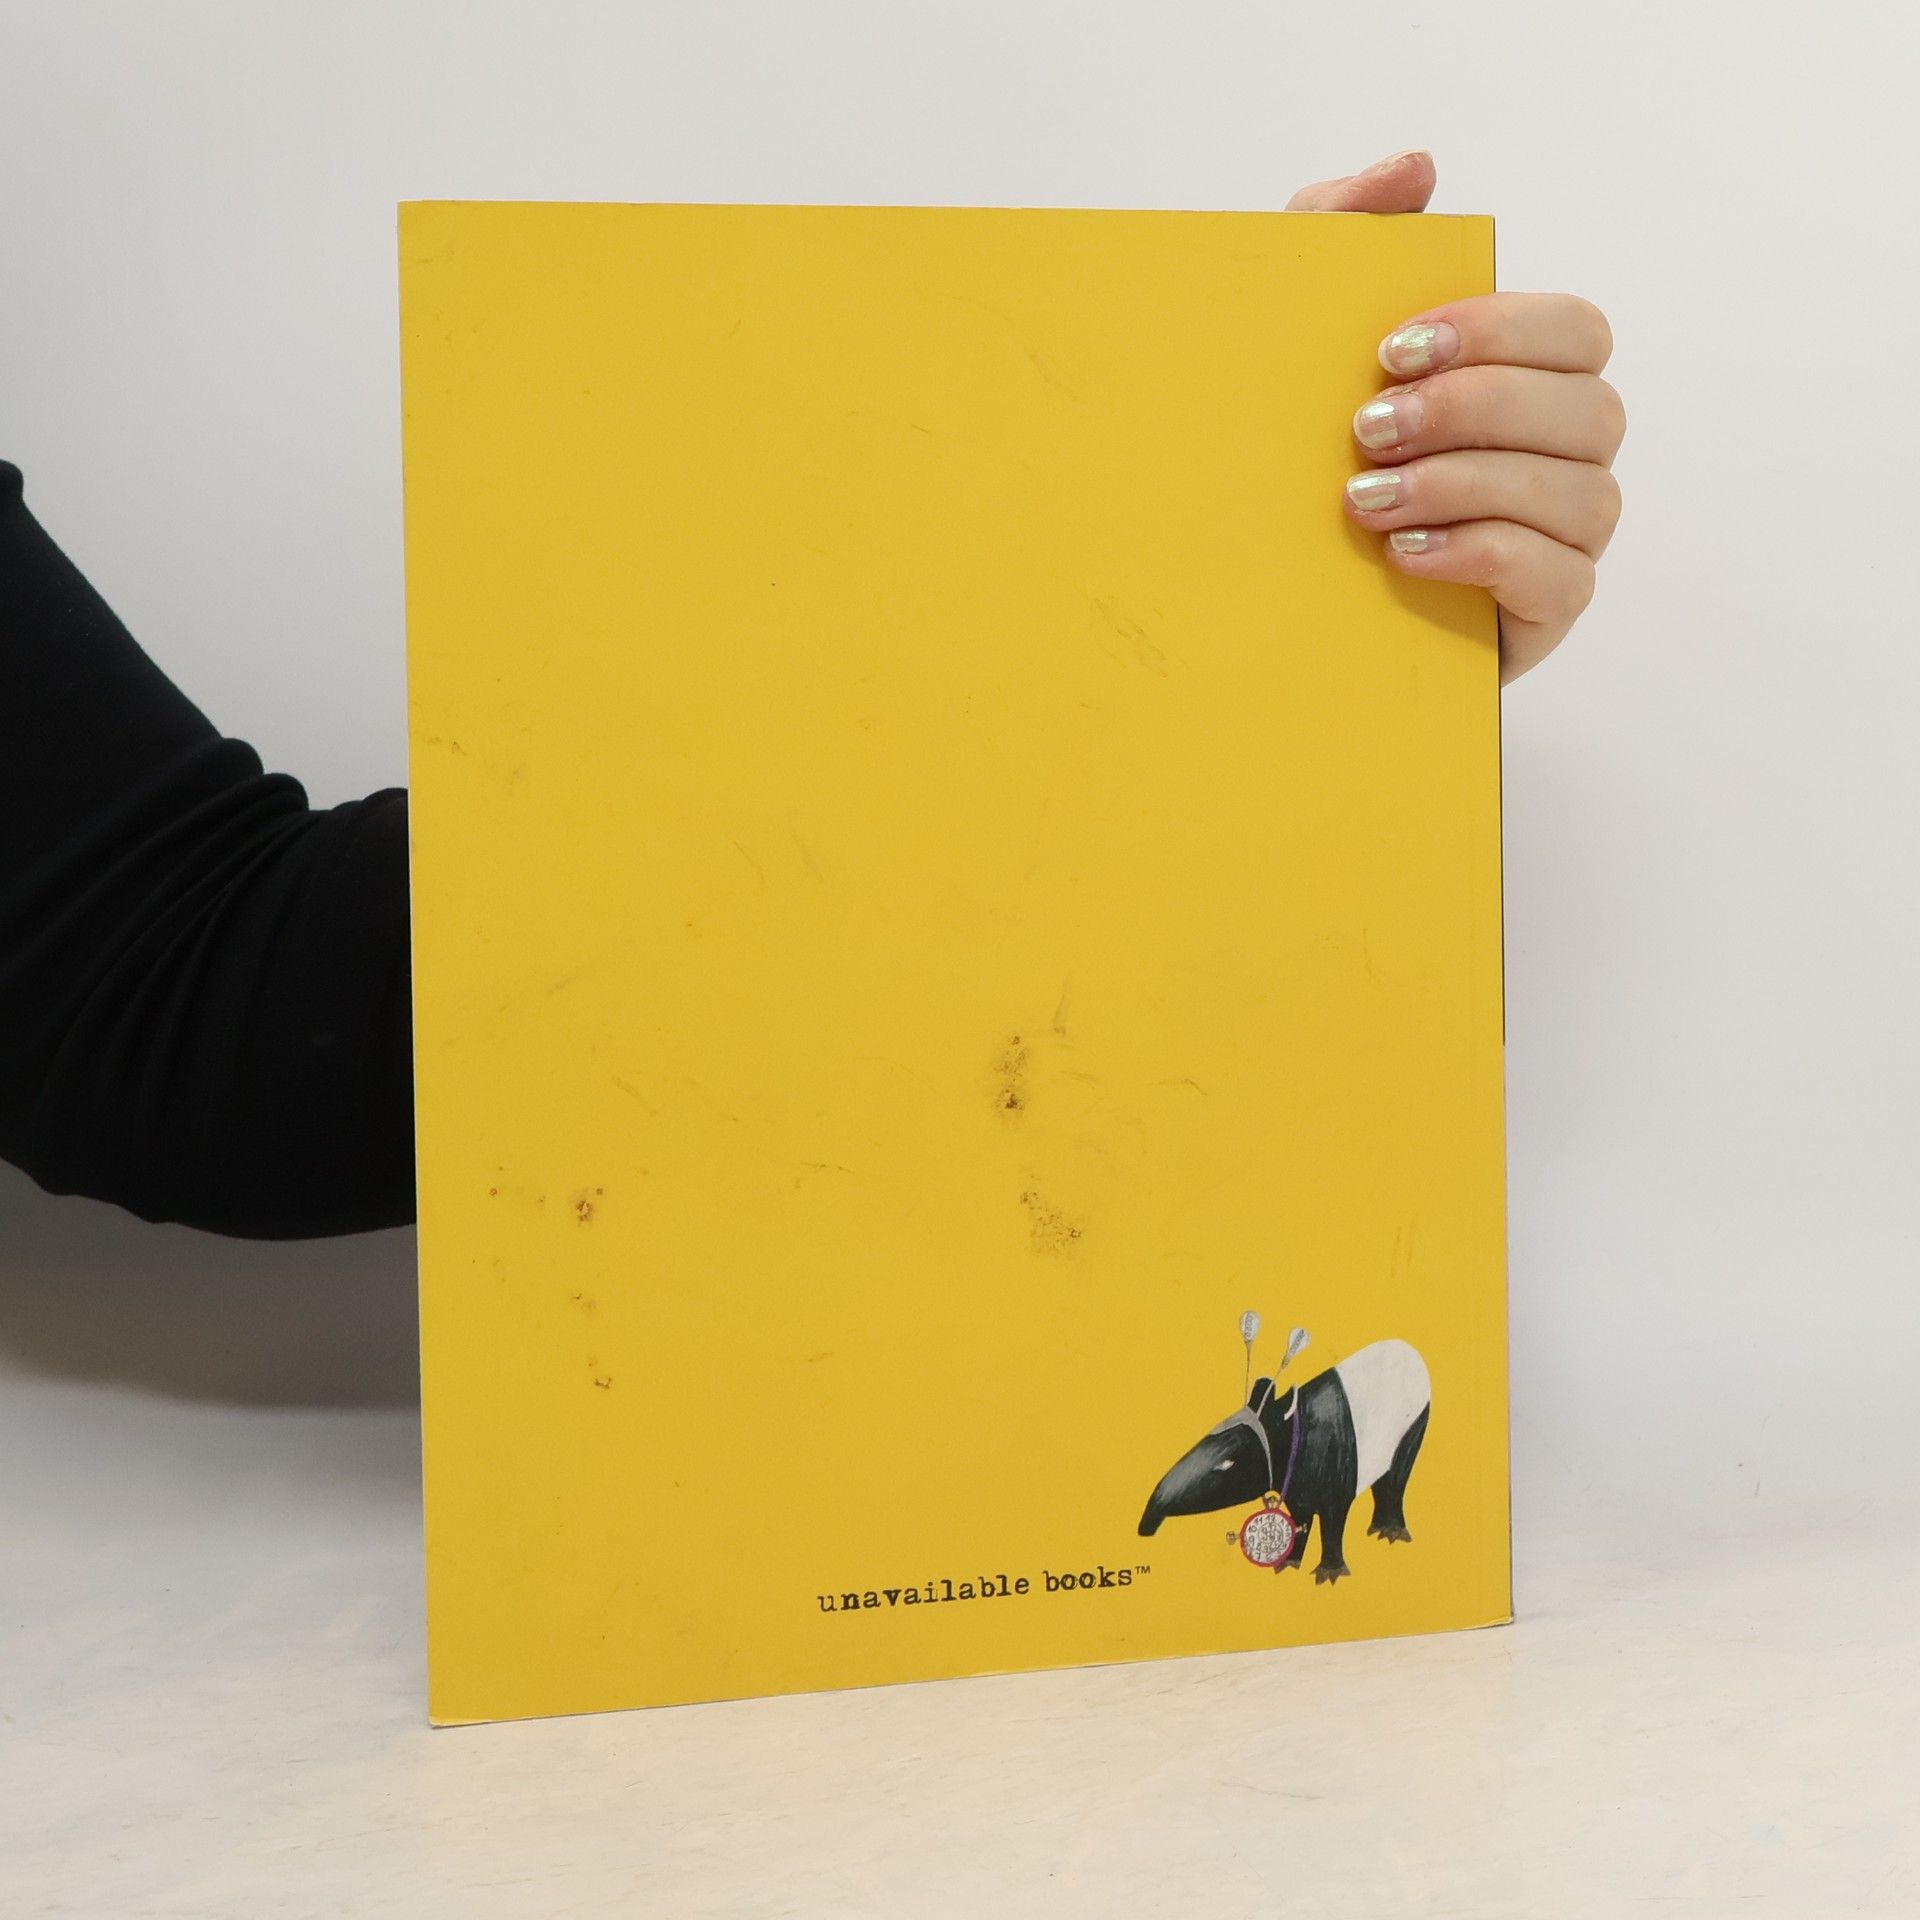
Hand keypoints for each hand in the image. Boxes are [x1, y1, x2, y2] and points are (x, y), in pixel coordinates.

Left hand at [1288, 150, 1624, 682]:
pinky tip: (1405, 556)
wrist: (1269, 603)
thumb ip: (1345, 237)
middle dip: (1474, 412)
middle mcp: (1566, 456)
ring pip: (1580, 494)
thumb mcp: (1301, 346)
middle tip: (1367, 432)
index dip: (1500, 331)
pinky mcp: (1546, 614)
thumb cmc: (1304, 462)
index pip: (1575, 332)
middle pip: (1588, 409)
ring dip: (1467, 486)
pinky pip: (1559, 577)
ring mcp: (1567, 538)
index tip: (1391, 351)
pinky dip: (1482, 555)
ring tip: (1365, 503)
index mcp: (1529, 383)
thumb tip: (1416, 168)